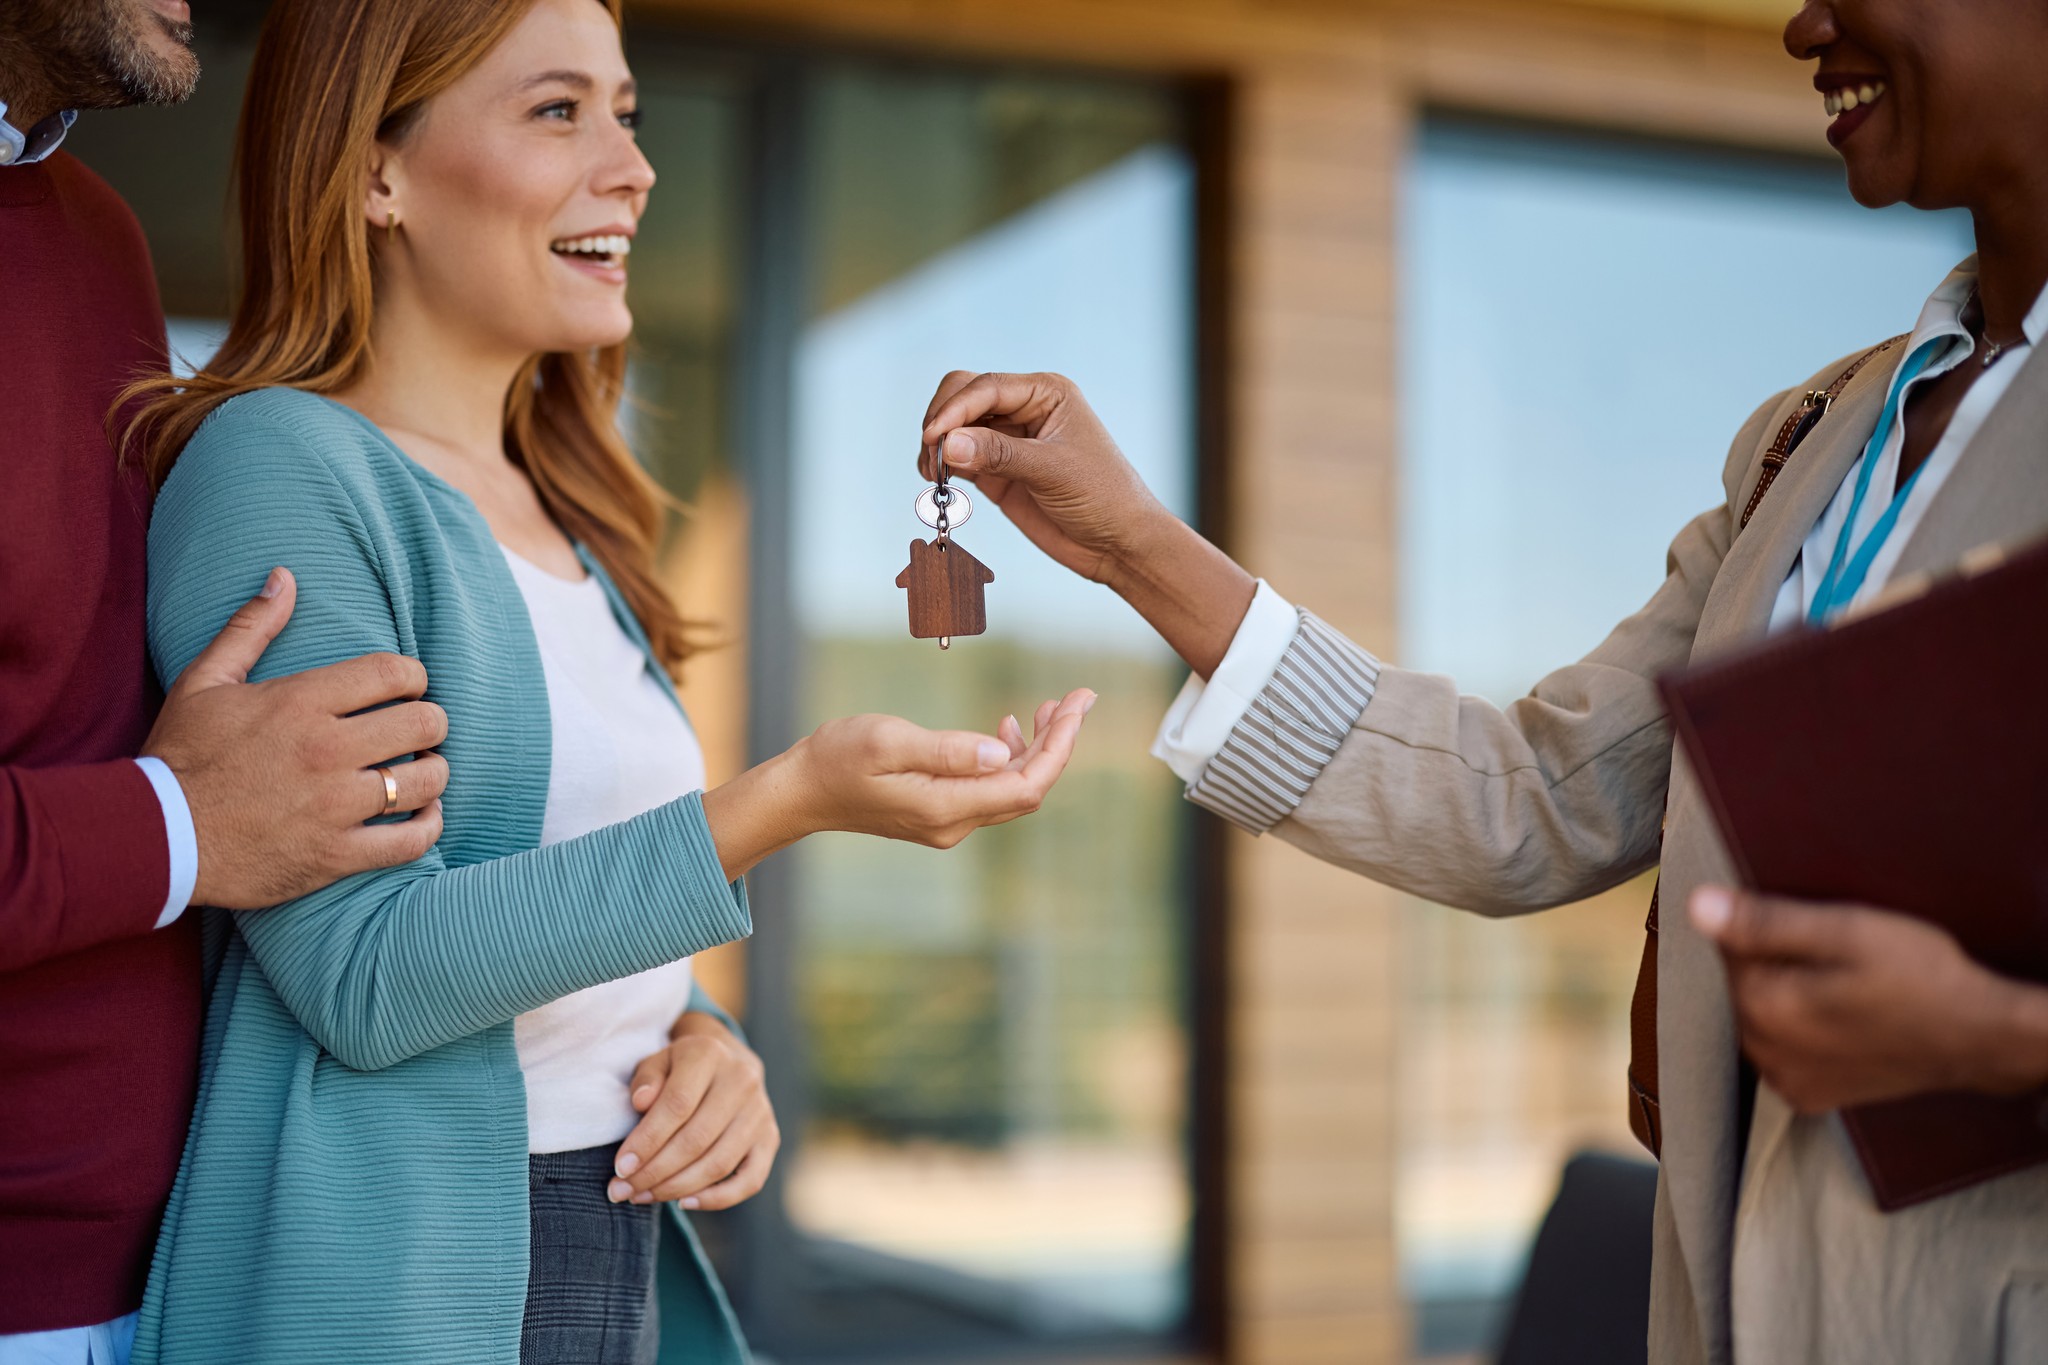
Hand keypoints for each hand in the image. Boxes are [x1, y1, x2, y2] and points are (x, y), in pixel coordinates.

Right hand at [142, 567, 450, 908]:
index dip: (415, 677)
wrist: (154, 838)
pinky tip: (423, 813)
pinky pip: (411, 841)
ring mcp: (334, 806)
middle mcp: (326, 751)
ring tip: (421, 770)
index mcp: (301, 701)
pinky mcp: (336, 855)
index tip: (408, 688)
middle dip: (431, 722)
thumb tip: (284, 576)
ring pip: (426, 780)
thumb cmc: (181, 755)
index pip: (396, 673)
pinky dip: (429, 825)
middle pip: (424, 723)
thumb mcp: (204, 681)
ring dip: (433, 772)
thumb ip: (251, 627)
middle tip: (420, 730)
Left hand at [609, 1011, 778, 1210]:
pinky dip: (717, 1199)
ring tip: (642, 1196)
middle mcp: (742, 1081)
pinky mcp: (770, 1139)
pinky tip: (684, 1203)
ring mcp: (760, 1113)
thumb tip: (640, 1103)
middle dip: (654, 1172)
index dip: (647, 1140)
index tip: (620, 1167)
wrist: (727, 1062)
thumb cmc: (680, 1068)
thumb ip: (646, 1079)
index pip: (677, 1104)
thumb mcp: (657, 1061)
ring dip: (676, 1188)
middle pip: (696, 1139)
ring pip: (719, 1164)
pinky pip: (750, 1180)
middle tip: (622, 1190)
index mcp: (710, 1054)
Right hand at [702, 689, 1094, 879]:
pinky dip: (1009, 758)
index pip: (1026, 784)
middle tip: (1078, 698)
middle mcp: (955, 823)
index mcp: (946, 807)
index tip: (1076, 706)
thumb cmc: (838, 758)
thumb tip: (999, 751)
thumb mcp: (888, 741)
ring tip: (1052, 708)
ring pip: (1012, 789)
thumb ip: (946, 750)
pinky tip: (1007, 730)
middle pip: (1027, 789)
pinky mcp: (940, 813)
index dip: (1059, 747)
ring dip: (1037, 750)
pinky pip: (990, 789)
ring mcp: (948, 822)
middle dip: (1058, 744)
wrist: (802, 791)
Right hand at [917, 370, 1169, 584]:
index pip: (986, 387)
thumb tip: (948, 443)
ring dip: (937, 445)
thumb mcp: (1053, 471)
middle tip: (933, 456)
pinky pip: (958, 457)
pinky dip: (942, 465)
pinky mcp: (996, 471)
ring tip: (934, 474)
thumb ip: (1000, 455)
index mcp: (1045, 393)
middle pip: (962, 396)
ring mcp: (1007, 440)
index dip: (955, 408)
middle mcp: (1023, 409)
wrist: (1117, 543)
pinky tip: (940, 481)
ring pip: (955, 427)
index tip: (933, 437)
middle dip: (942, 420)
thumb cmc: (1103, 497)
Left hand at [1690, 885, 2047, 1112]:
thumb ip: (1766, 921)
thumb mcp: (1846, 932)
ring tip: (1844, 988)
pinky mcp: (1808, 1096)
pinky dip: (1800, 1031)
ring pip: (1762, 1016)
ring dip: (1788, 996)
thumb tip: (1698, 907)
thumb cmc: (1921, 979)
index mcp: (1763, 1006)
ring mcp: (1785, 1080)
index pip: (1728, 947)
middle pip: (1744, 984)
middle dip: (1776, 963)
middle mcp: (1763, 1052)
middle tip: (1836, 957)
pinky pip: (1782, 1049)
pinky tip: (1841, 1019)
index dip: (1767, 927)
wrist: (1979, 1039)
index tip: (1813, 927)